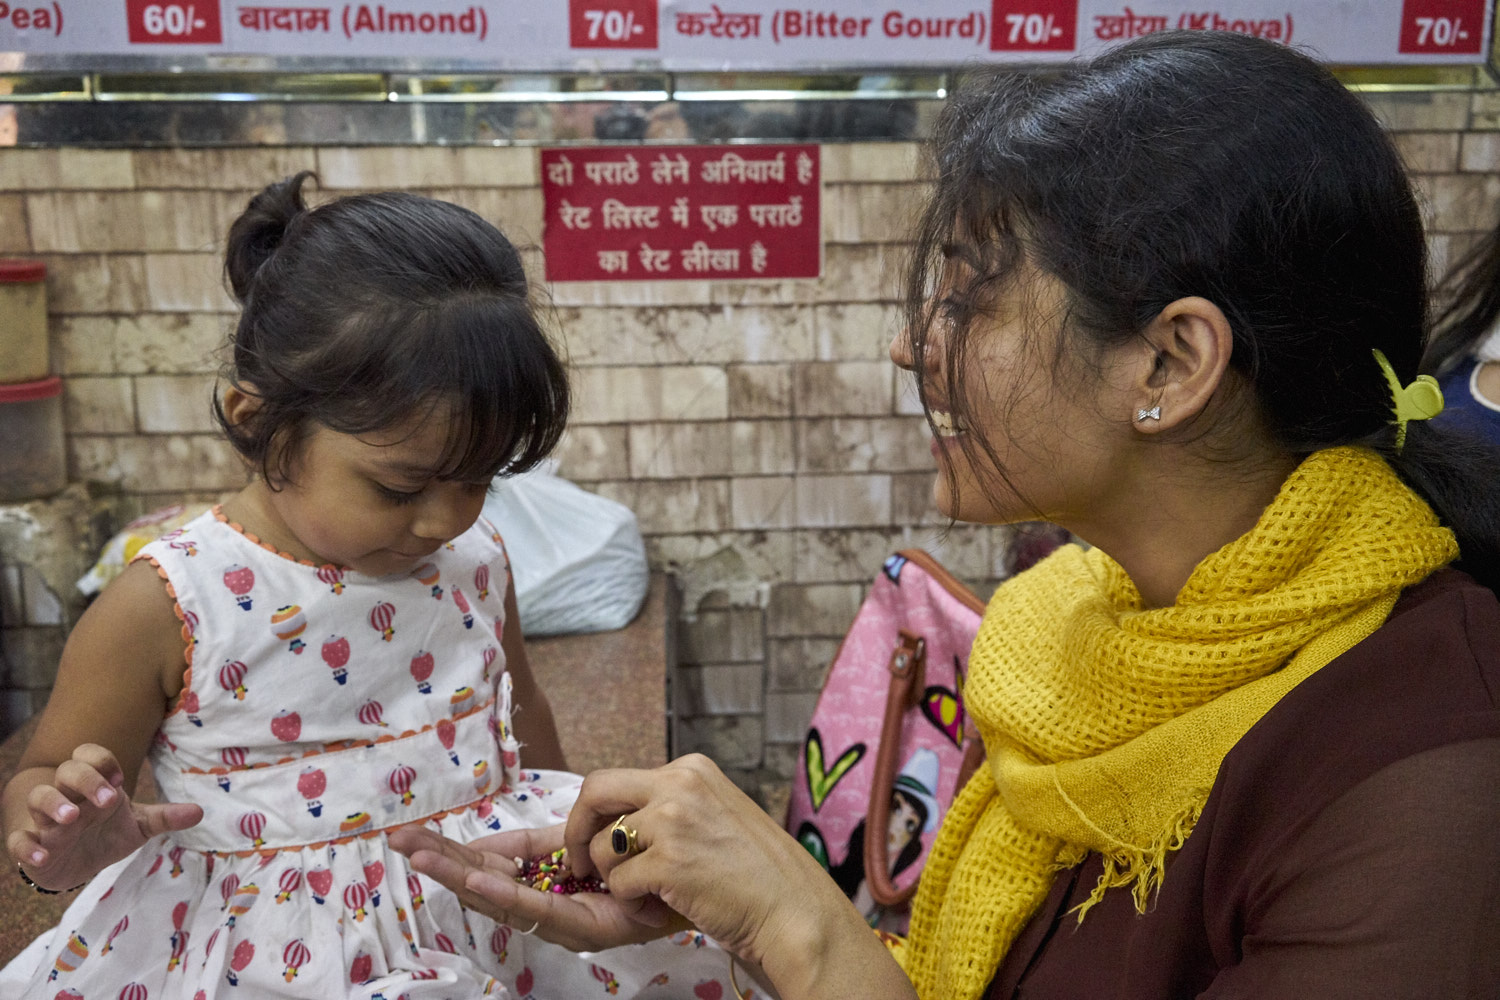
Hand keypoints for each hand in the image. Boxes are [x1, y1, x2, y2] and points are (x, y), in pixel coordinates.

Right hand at [6, 744, 202, 891]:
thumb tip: (200, 812)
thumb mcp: (138, 826)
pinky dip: (28, 846)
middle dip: (85, 780)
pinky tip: (44, 855)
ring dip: (53, 805)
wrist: (77, 863)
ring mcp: (46, 821)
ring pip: (38, 798)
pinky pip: (18, 841)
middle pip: (66, 772)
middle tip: (107, 800)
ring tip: (71, 819)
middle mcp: (68, 797)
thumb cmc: (105, 833)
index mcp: (94, 785)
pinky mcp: (31, 846)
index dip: (103, 762)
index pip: (90, 755)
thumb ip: (165, 817)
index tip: (120, 780)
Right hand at [388, 823, 685, 951]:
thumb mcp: (593, 840)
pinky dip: (502, 894)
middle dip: (439, 860)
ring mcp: (559, 917)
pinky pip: (535, 909)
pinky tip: (475, 881)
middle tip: (398, 842)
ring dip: (457, 874)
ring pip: (497, 894)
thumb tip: (511, 828)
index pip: (491, 861)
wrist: (704, 891)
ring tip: (419, 858)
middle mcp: (548, 901)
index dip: (452, 848)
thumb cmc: (654, 862)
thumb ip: (551, 840)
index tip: (412, 834)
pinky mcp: (581, 927)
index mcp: (549, 878)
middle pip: (482, 880)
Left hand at [561, 755, 842, 966]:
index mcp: (691, 769)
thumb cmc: (758, 871)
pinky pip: (619, 884)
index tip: (595, 842)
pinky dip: (633, 906)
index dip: (597, 816)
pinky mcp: (669, 861)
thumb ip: (672, 807)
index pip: (617, 781)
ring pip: (603, 848)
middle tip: (581, 865)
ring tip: (650, 899)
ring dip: (616, 882)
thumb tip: (619, 821)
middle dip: (576, 832)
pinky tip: (662, 910)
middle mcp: (680, 783)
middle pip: (595, 792)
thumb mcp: (715, 814)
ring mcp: (673, 820)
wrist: (793, 907)